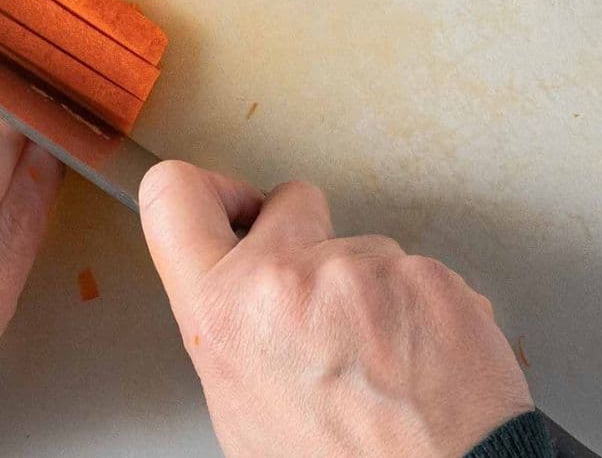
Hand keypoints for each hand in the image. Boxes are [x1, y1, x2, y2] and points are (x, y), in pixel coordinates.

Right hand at [139, 162, 532, 457]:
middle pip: (289, 198)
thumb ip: (230, 328)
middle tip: (320, 301)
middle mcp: (287, 278)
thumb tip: (238, 289)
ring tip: (381, 358)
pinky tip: (418, 358)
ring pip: (361, 243)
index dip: (207, 191)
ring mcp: (365, 268)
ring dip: (368, 286)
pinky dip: (417, 305)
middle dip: (304, 235)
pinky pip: (415, 270)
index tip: (233, 209)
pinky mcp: (428, 274)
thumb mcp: (240, 409)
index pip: (173, 193)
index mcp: (224, 314)